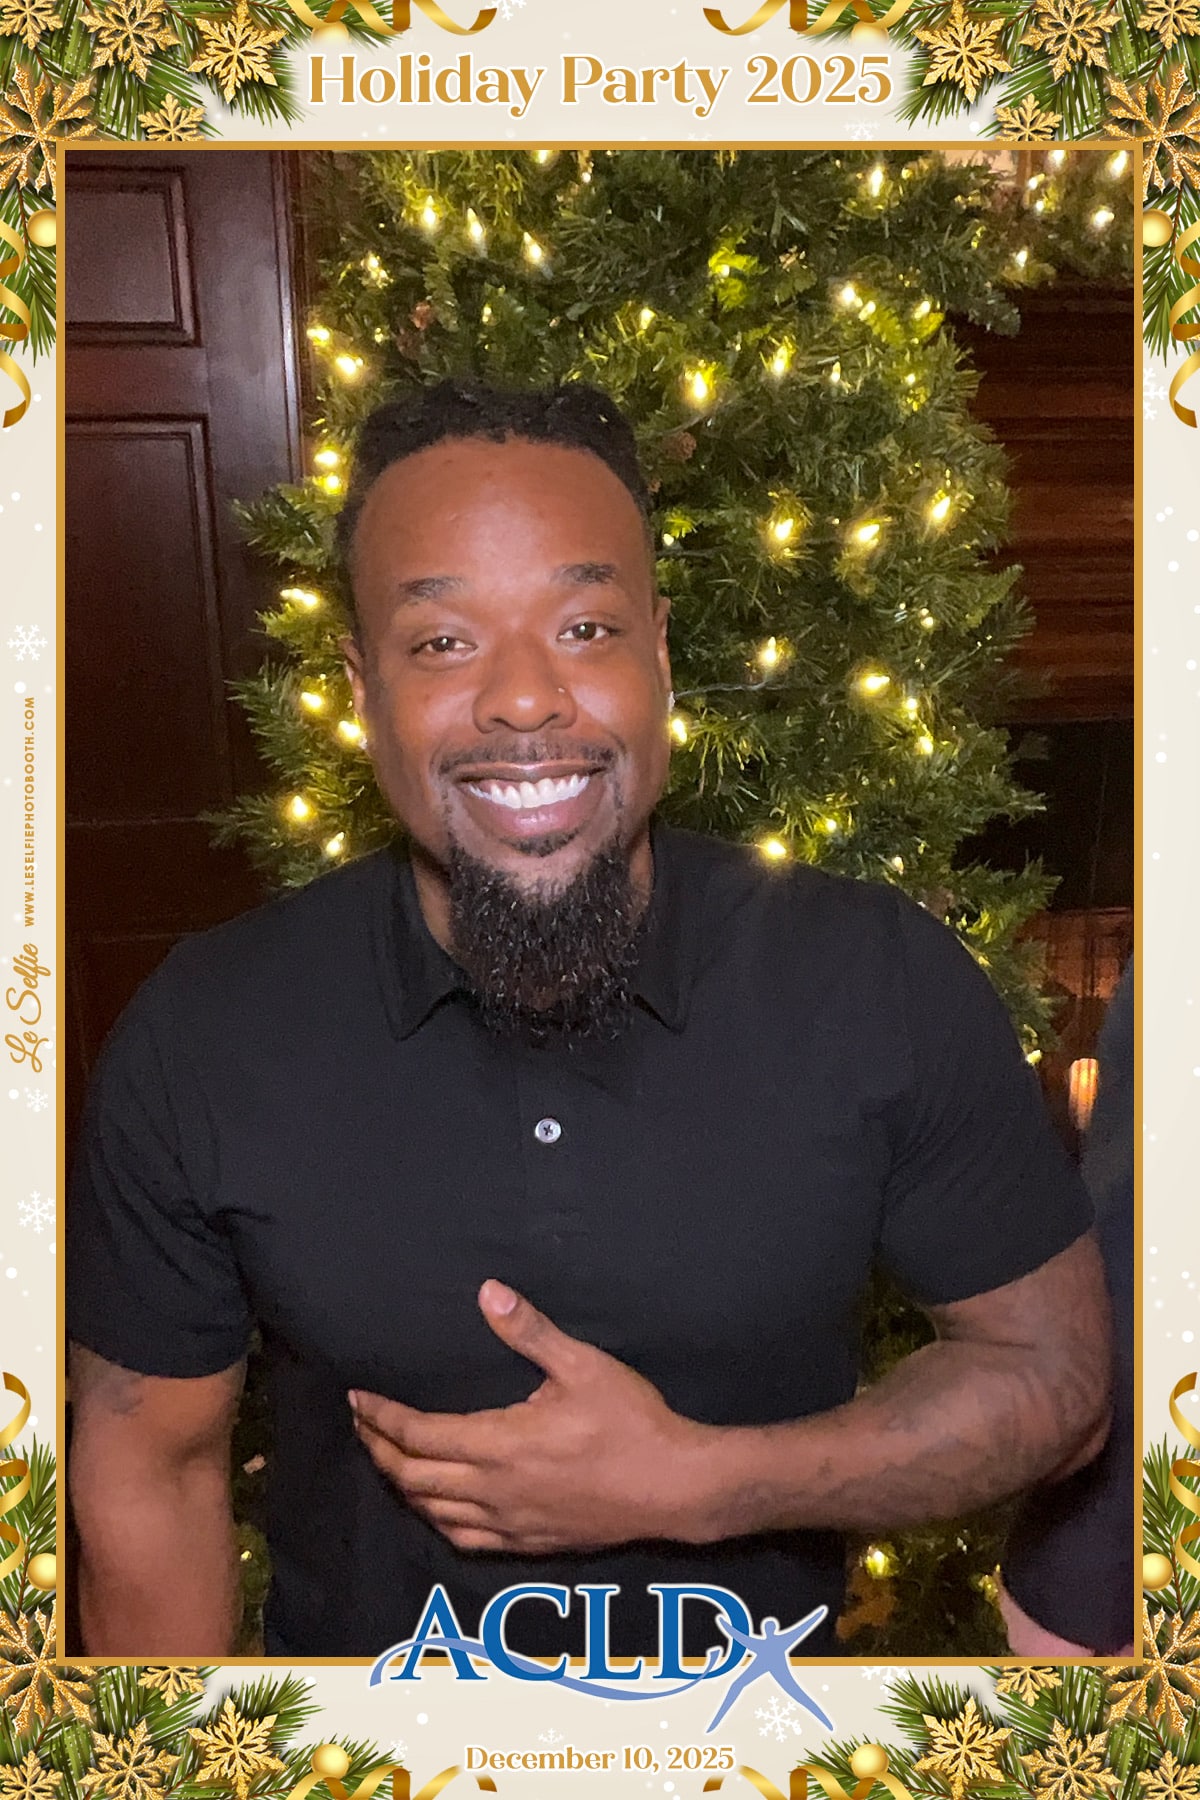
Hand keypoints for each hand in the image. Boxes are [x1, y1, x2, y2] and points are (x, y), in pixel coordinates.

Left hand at [349, 1280, 713, 1553]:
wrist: (675, 1488)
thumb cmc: (631, 1423)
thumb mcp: (583, 1365)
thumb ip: (530, 1332)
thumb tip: (488, 1293)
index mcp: (499, 1444)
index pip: (419, 1434)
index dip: (382, 1417)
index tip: (358, 1399)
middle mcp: (493, 1490)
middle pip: (413, 1477)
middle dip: (379, 1450)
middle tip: (363, 1425)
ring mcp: (510, 1522)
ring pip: (433, 1512)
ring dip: (403, 1486)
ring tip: (390, 1460)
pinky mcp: (530, 1542)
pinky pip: (465, 1539)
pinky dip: (437, 1520)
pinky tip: (438, 1510)